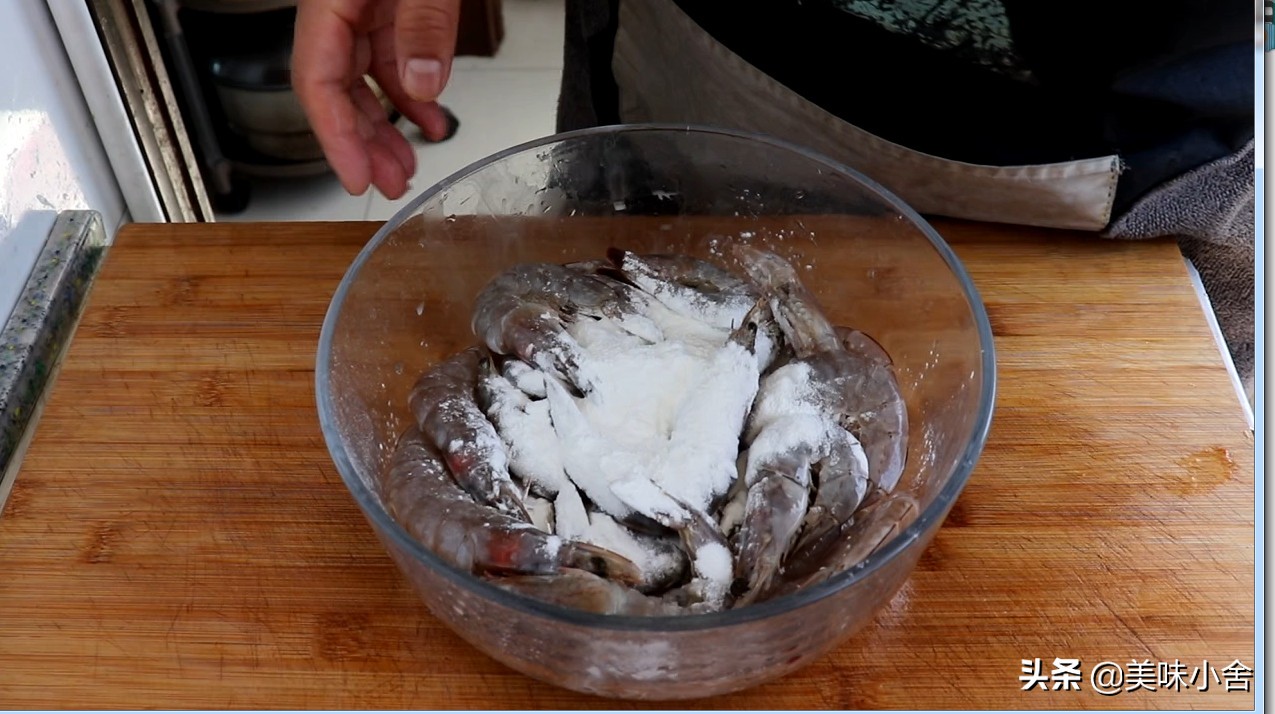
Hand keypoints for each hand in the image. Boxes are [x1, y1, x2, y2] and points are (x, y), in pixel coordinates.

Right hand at [292, 0, 460, 198]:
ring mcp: (361, 7)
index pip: (316, 79)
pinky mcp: (386, 6)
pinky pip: (392, 59)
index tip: (357, 178)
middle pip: (337, 88)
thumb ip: (422, 24)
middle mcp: (337, 8)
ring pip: (364, 80)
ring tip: (406, 167)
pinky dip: (410, 95)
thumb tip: (422, 83)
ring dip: (385, 128)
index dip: (336, 138)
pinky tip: (431, 122)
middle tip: (389, 184)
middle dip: (363, 145)